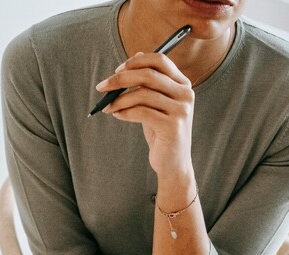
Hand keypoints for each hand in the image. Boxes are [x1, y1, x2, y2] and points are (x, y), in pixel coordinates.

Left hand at [95, 52, 194, 178]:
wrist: (173, 164)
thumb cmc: (162, 133)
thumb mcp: (156, 104)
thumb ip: (149, 83)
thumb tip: (136, 56)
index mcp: (183, 84)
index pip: (160, 60)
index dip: (136, 62)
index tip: (117, 70)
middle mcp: (185, 95)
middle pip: (148, 74)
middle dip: (121, 79)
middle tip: (102, 87)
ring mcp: (181, 110)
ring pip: (142, 94)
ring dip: (119, 99)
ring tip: (109, 107)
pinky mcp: (173, 126)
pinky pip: (142, 112)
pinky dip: (125, 112)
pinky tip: (117, 116)